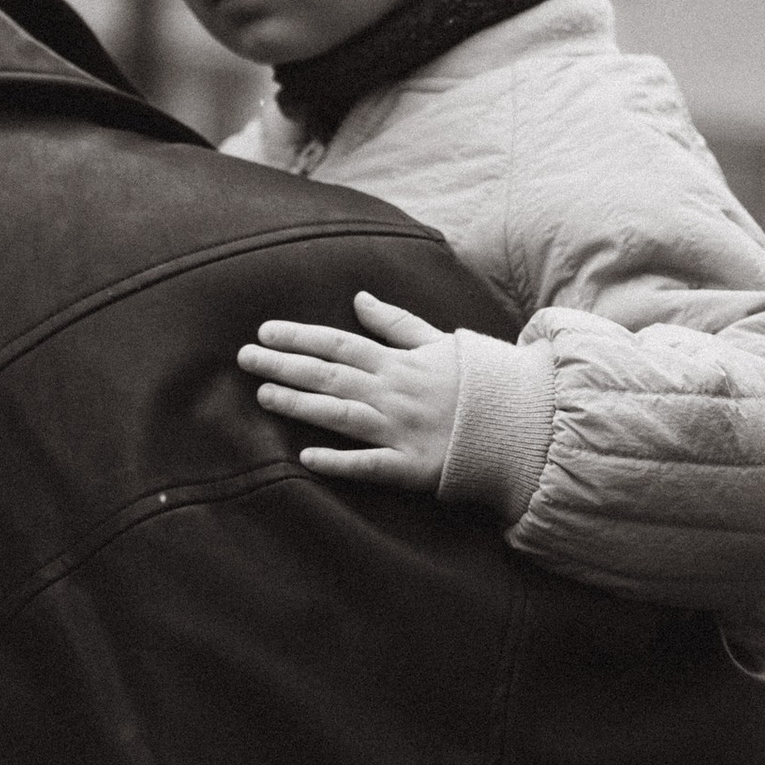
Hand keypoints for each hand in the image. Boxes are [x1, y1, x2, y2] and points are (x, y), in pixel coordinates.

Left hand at [239, 291, 460, 488]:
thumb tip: (359, 299)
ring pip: (340, 414)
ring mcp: (400, 430)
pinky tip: (306, 456)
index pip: (339, 343)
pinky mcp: (410, 466)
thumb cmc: (477, 382)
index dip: (300, 336)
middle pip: (330, 375)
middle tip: (244, 358)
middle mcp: (393, 392)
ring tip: (264, 395)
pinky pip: (370, 464)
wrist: (520, 422)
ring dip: (300, 404)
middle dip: (284, 365)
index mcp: (399, 362)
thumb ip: (396, 323)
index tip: (264, 332)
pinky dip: (339, 461)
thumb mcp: (440, 341)